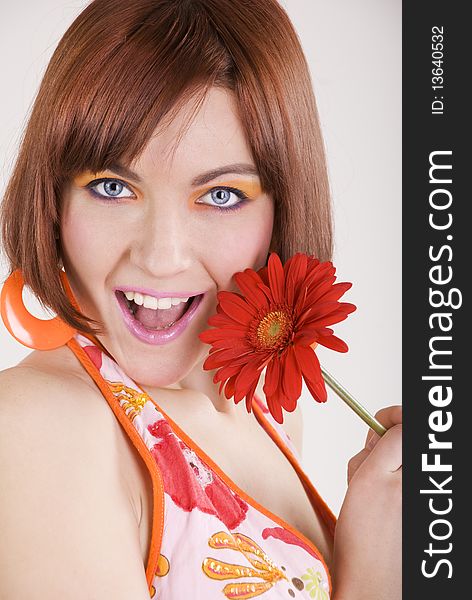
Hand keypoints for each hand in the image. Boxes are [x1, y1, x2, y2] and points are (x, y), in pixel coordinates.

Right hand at [332, 405, 401, 599]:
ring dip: (379, 467)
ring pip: (398, 462)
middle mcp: (424, 482)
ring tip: (368, 491)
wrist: (371, 579)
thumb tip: (391, 425)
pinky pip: (399, 483)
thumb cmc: (365, 536)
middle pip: (403, 441)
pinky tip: (376, 504)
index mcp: (414, 470)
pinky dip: (384, 485)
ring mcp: (419, 498)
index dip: (390, 417)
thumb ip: (385, 443)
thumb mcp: (367, 476)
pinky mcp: (414, 509)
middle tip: (368, 464)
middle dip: (381, 445)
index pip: (409, 421)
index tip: (378, 423)